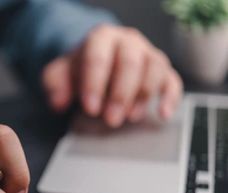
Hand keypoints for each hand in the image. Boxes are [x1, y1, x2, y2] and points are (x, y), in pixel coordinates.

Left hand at [42, 24, 182, 126]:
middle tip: (110, 119)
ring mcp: (147, 54)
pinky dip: (170, 97)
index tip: (90, 108)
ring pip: (154, 68)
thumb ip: (54, 86)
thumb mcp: (59, 75)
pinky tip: (163, 114)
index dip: (95, 83)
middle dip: (120, 94)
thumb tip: (58, 103)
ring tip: (130, 117)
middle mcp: (128, 41)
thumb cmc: (79, 70)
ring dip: (144, 95)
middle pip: (130, 62)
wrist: (95, 63)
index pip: (98, 57)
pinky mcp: (162, 70)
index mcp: (101, 38)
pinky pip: (172, 80)